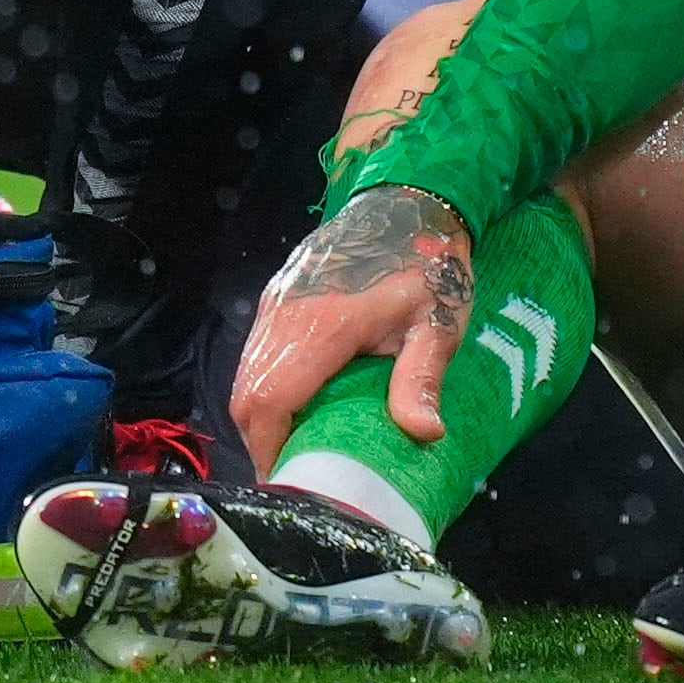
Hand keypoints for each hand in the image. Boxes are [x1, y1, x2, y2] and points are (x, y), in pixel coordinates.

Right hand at [230, 184, 475, 464]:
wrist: (409, 200)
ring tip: (293, 448)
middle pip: (247, 395)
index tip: (290, 482)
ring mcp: (275, 302)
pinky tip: (294, 407)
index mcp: (320, 325)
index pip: (269, 401)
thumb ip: (422, 378)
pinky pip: (255, 354)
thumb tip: (424, 433)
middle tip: (294, 473)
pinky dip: (265, 387)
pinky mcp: (276, 296)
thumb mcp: (438, 323)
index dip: (269, 448)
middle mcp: (284, 314)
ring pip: (245, 375)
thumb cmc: (428, 265)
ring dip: (261, 416)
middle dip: (262, 441)